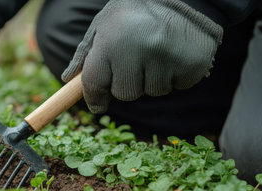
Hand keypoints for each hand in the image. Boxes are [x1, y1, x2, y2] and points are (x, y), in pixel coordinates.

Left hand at [62, 0, 222, 112]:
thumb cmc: (132, 13)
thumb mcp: (103, 26)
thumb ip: (85, 55)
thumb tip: (68, 80)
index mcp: (111, 40)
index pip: (95, 83)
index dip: (95, 97)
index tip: (97, 105)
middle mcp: (139, 49)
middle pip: (125, 93)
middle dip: (128, 82)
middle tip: (137, 57)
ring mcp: (168, 56)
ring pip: (153, 91)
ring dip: (154, 78)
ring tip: (158, 50)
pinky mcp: (194, 63)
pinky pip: (178, 86)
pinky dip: (177, 75)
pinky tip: (176, 52)